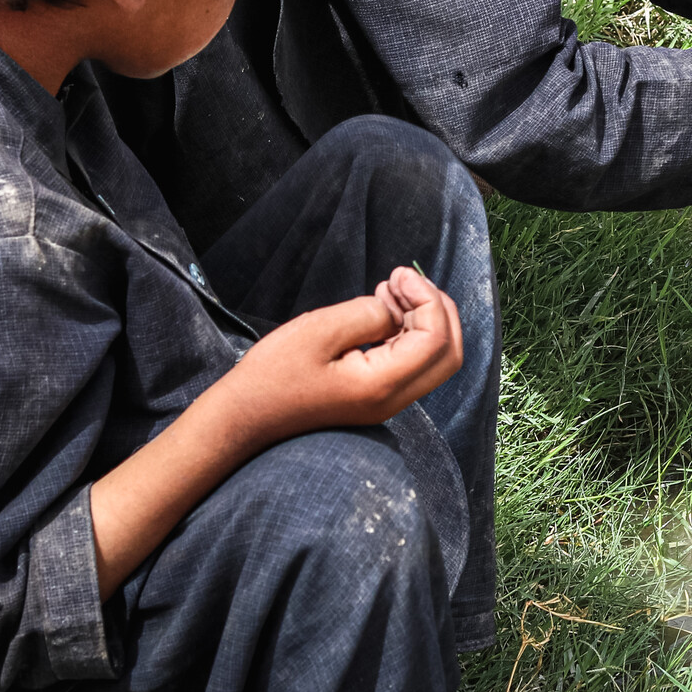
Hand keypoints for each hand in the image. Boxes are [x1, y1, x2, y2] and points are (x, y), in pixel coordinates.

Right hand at [218, 267, 462, 448]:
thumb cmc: (273, 376)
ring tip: (391, 291)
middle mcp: (392, 400)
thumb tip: (397, 309)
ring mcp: (386, 402)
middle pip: (447, 354)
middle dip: (437, 309)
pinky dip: (408, 332)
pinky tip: (384, 310)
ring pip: (433, 358)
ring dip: (423, 318)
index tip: (400, 274)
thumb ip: (369, 314)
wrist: (244, 417)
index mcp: (382, 386)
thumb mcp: (320, 330)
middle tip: (406, 280)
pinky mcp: (375, 397)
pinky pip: (410, 363)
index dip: (428, 299)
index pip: (435, 339)